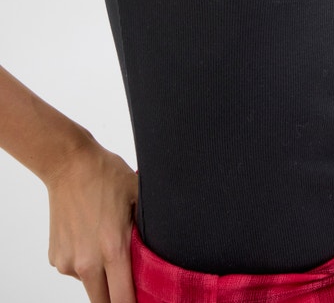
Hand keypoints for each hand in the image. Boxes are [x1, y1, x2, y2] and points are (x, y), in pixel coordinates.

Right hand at [45, 139, 137, 302]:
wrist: (69, 164)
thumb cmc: (107, 176)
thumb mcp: (138, 198)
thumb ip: (146, 231)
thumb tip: (158, 253)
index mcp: (112, 249)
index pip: (122, 300)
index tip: (144, 299)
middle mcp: (87, 262)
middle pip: (103, 302)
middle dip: (116, 297)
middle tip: (127, 282)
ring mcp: (68, 262)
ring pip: (89, 285)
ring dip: (100, 277)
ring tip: (105, 243)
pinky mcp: (55, 258)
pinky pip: (74, 270)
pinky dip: (84, 262)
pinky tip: (89, 235)